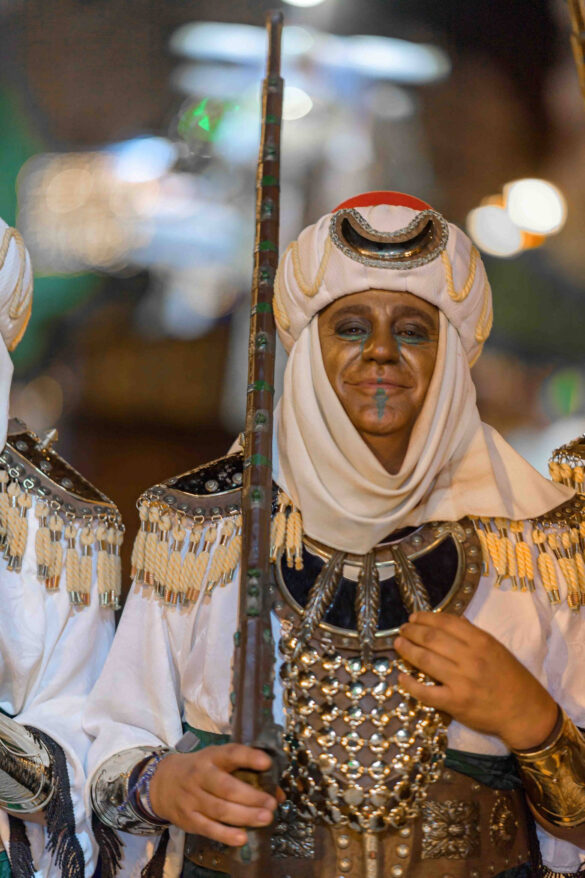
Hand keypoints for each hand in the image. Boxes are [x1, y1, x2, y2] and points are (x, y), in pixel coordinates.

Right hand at [149, 744, 277, 845]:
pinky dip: (226, 834)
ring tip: (265, 819)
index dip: (248, 757)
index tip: (267, 763)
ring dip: (244, 816)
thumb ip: (247, 773)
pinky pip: (208, 828)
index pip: (230, 754)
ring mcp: (192, 798)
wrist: (162, 783)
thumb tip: (278, 793)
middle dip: (251, 796)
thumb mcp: (219, 763)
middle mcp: (200, 776)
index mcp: (211, 757)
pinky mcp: (188, 819)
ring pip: (219, 809)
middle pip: (226, 787)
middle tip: (271, 804)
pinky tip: (242, 837)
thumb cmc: (201, 770)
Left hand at [394, 611, 557, 749]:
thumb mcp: (497, 649)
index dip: (425, 618)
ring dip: (407, 650)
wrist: (525, 713)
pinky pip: (426, 692)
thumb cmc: (512, 679)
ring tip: (398, 645)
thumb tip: (451, 621)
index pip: (446, 622)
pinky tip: (401, 677)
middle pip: (431, 639)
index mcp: (481, 641)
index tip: (414, 618)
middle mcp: (470, 658)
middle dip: (412, 632)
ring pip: (425, 660)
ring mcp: (462, 681)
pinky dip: (410, 684)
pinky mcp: (455, 703)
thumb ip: (473, 635)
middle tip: (402, 630)